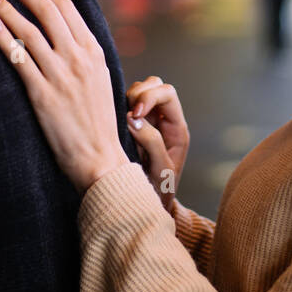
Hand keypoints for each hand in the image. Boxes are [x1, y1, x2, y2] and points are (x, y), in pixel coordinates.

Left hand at [0, 0, 128, 192]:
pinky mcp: (43, 94)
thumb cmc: (96, 121)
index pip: (66, 6)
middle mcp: (79, 58)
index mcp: (94, 50)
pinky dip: (3, 37)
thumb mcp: (99, 78)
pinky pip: (19, 59)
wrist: (100, 158)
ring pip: (31, 30)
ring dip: (7, 8)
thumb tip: (61, 29)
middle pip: (48, 10)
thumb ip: (83, 52)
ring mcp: (62, 75)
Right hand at [127, 76, 188, 214]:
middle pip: (155, 85)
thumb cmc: (159, 191)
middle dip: (139, 93)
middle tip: (128, 115)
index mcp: (177, 129)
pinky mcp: (133, 127)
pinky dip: (119, 107)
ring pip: (139, 92)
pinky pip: (126, 106)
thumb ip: (152, 144)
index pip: (168, 94)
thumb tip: (134, 119)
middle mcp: (164, 121)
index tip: (135, 113)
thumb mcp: (160, 171)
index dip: (150, 96)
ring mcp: (148, 122)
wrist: (149, 205)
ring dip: (128, 100)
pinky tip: (114, 121)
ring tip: (121, 120)